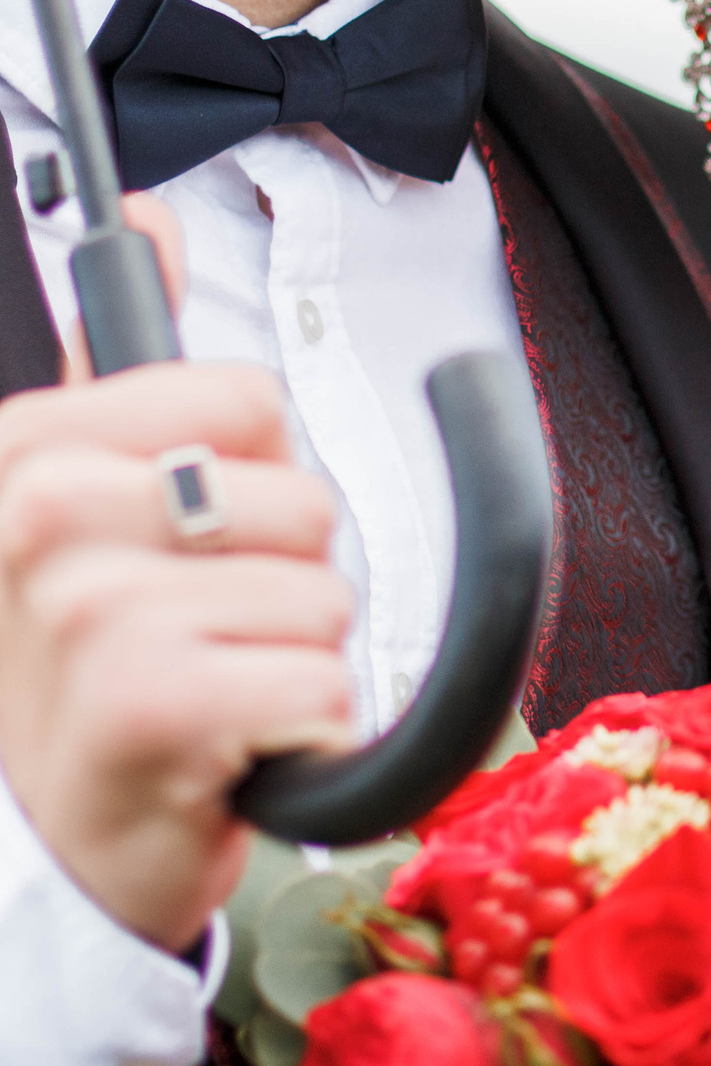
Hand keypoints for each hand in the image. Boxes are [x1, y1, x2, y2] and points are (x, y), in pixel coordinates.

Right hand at [0, 201, 354, 951]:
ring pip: (324, 598)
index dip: (258, 478)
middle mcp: (39, 522)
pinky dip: (304, 729)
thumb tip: (148, 214)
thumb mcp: (81, 505)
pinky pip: (325, 683)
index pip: (244, 399)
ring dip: (296, 660)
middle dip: (284, 577)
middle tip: (200, 635)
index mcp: (29, 454)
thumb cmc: (91, 675)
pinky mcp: (153, 708)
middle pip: (301, 500)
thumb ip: (119, 360)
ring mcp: (90, 615)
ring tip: (212, 694)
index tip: (191, 543)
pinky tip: (227, 751)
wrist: (54, 851)